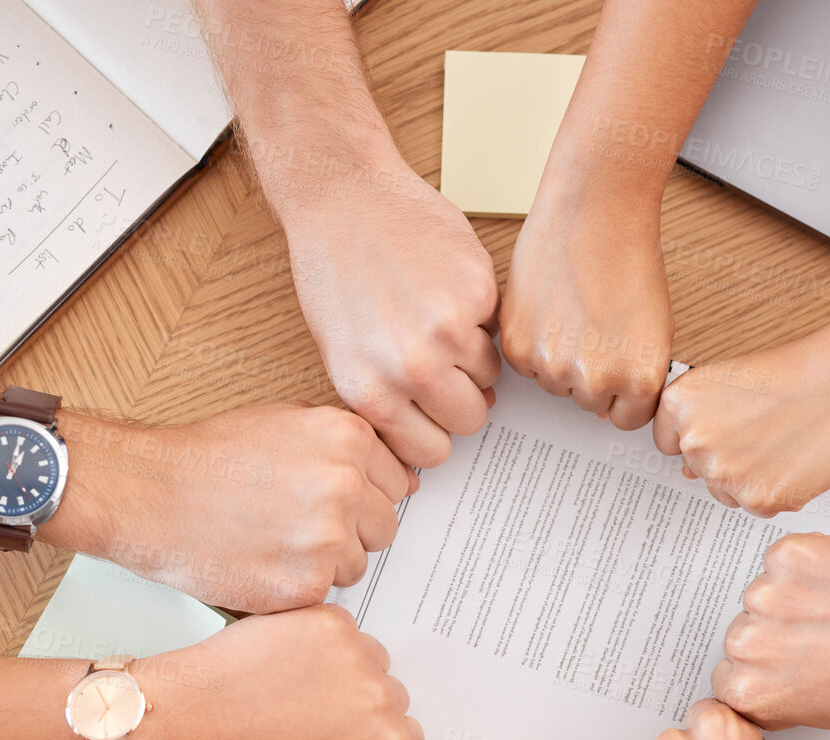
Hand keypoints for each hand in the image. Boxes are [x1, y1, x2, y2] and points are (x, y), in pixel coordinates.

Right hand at [55, 403, 411, 613]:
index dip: (363, 497)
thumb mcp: (286, 421)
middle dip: (349, 531)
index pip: (398, 484)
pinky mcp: (305, 584)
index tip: (330, 500)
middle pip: (384, 527)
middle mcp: (346, 484)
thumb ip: (347, 446)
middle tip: (295, 524)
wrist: (147, 492)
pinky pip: (326, 594)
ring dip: (325, 562)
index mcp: (348, 438)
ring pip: (358, 564)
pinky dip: (298, 587)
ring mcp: (327, 537)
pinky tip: (262, 562)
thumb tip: (403, 479)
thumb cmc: (207, 458)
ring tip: (273, 541)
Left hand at [127, 604, 421, 739]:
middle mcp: (381, 694)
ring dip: (345, 671)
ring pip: (369, 659)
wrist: (187, 722)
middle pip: (391, 696)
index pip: (403, 739)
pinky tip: (287, 667)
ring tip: (297, 692)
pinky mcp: (325, 618)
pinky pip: (342, 628)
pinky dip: (321, 642)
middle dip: (359, 707)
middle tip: (312, 719)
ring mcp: (354, 650)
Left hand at [279, 138, 502, 467]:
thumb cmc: (333, 269)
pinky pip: (496, 326)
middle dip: (463, 399)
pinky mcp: (477, 292)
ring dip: (473, 355)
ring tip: (440, 321)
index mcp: (370, 391)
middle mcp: (410, 367)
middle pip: (470, 419)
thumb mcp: (342, 353)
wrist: (342, 197)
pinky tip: (446, 288)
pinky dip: (480, 313)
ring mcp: (448, 329)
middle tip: (446, 370)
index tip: (434, 415)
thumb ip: (388, 398)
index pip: (431, 452)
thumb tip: (433, 431)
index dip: (437, 432)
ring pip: (490, 375)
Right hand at [502, 182, 671, 428]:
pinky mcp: (518, 346)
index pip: (627, 418)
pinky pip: (525, 366)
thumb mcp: (653, 329)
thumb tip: (613, 402)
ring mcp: (553, 366)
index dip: (621, 393)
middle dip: (591, 374)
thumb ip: (635, 372)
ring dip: (559, 359)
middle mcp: (596, 380)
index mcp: (639, 379)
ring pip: (554, 384)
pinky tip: (548, 311)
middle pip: (589, 402)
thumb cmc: (628, 258)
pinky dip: (532, 344)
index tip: (617, 374)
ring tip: (571, 315)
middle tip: (593, 330)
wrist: (595, 214)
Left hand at [652, 313, 829, 514]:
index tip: (728, 427)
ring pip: (728, 492)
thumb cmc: (804, 371)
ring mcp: (724, 473)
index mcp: (680, 403)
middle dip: (729, 456)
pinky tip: (798, 459)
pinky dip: (778, 490)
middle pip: (699, 468)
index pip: (668, 440)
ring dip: (752, 477)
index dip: (705, 435)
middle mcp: (695, 439)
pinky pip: (758, 506)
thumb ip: (702, 421)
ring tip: (786, 440)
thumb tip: (688, 467)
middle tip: (767, 430)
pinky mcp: (759, 498)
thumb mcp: (734, 382)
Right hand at [711, 534, 829, 728]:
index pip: (728, 677)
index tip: (782, 664)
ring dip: (794, 594)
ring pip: (764, 591)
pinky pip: (785, 556)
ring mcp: (767, 596)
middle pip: (742, 632)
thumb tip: (772, 676)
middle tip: (823, 636)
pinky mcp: (790, 555)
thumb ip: (784, 694)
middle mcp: (750, 646)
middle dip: (776, 631)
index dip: (763, 668)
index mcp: (753, 693)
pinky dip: (811, 563)